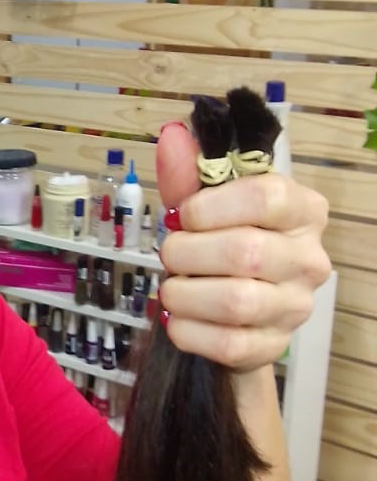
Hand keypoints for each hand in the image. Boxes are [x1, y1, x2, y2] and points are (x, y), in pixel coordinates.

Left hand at [153, 121, 330, 371]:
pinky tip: (178, 317)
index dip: (210, 206)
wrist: (233, 313)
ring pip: (235, 302)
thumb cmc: (221, 243)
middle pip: (245, 252)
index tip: (183, 215)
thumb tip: (172, 135)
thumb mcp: (205, 205)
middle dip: (186, 252)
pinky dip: (187, 329)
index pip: (266, 196)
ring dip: (183, 292)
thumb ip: (189, 174)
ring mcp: (295, 307)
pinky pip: (225, 343)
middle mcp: (309, 258)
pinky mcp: (272, 346)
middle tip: (170, 254)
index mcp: (303, 210)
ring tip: (172, 287)